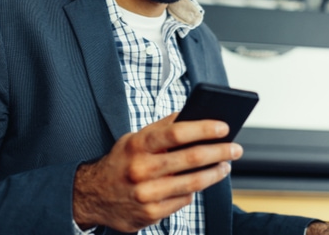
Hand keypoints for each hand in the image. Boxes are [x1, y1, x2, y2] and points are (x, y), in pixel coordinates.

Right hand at [72, 113, 242, 231]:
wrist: (92, 195)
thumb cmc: (122, 161)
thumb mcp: (134, 139)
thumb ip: (162, 129)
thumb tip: (194, 115)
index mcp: (138, 145)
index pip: (177, 133)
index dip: (204, 129)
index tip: (224, 127)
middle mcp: (141, 169)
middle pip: (192, 158)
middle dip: (220, 152)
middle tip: (236, 148)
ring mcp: (146, 194)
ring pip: (194, 183)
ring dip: (216, 173)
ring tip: (225, 165)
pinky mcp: (151, 213)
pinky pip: (184, 199)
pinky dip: (195, 190)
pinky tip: (201, 182)